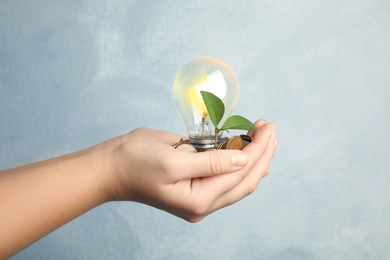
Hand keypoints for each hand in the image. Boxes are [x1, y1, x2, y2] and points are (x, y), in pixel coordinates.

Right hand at [96, 119, 276, 221]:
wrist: (111, 167)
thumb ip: (210, 163)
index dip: (259, 151)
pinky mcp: (194, 181)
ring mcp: (199, 193)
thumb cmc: (135, 163)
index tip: (267, 128)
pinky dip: (237, 159)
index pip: (241, 175)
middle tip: (270, 129)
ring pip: (237, 179)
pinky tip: (246, 147)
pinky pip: (224, 174)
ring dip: (253, 156)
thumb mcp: (172, 162)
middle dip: (262, 154)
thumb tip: (243, 157)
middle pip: (245, 180)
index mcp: (199, 200)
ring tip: (262, 134)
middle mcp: (203, 201)